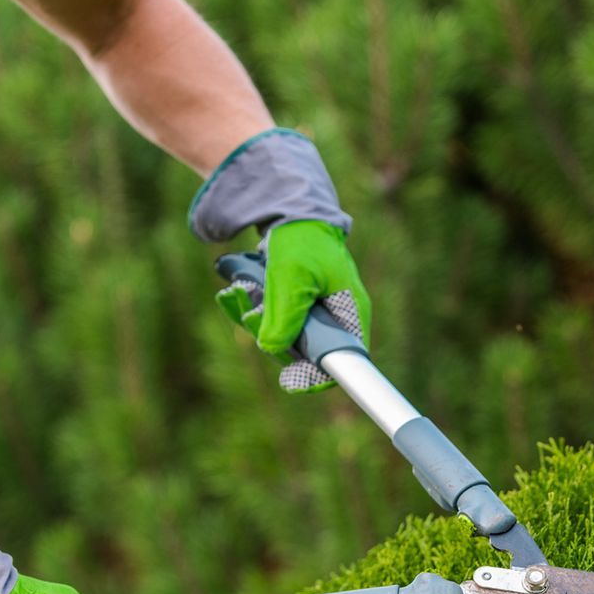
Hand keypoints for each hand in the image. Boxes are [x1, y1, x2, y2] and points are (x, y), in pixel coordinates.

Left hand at [215, 221, 372, 385]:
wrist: (291, 213)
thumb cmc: (300, 241)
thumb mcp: (291, 277)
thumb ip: (284, 314)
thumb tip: (271, 348)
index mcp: (351, 313)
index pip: (344, 363)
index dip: (316, 377)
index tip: (288, 379)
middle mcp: (338, 318)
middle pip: (308, 355)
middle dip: (274, 339)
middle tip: (251, 314)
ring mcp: (318, 315)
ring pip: (287, 340)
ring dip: (258, 321)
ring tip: (242, 293)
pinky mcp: (299, 308)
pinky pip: (276, 323)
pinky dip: (257, 311)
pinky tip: (241, 291)